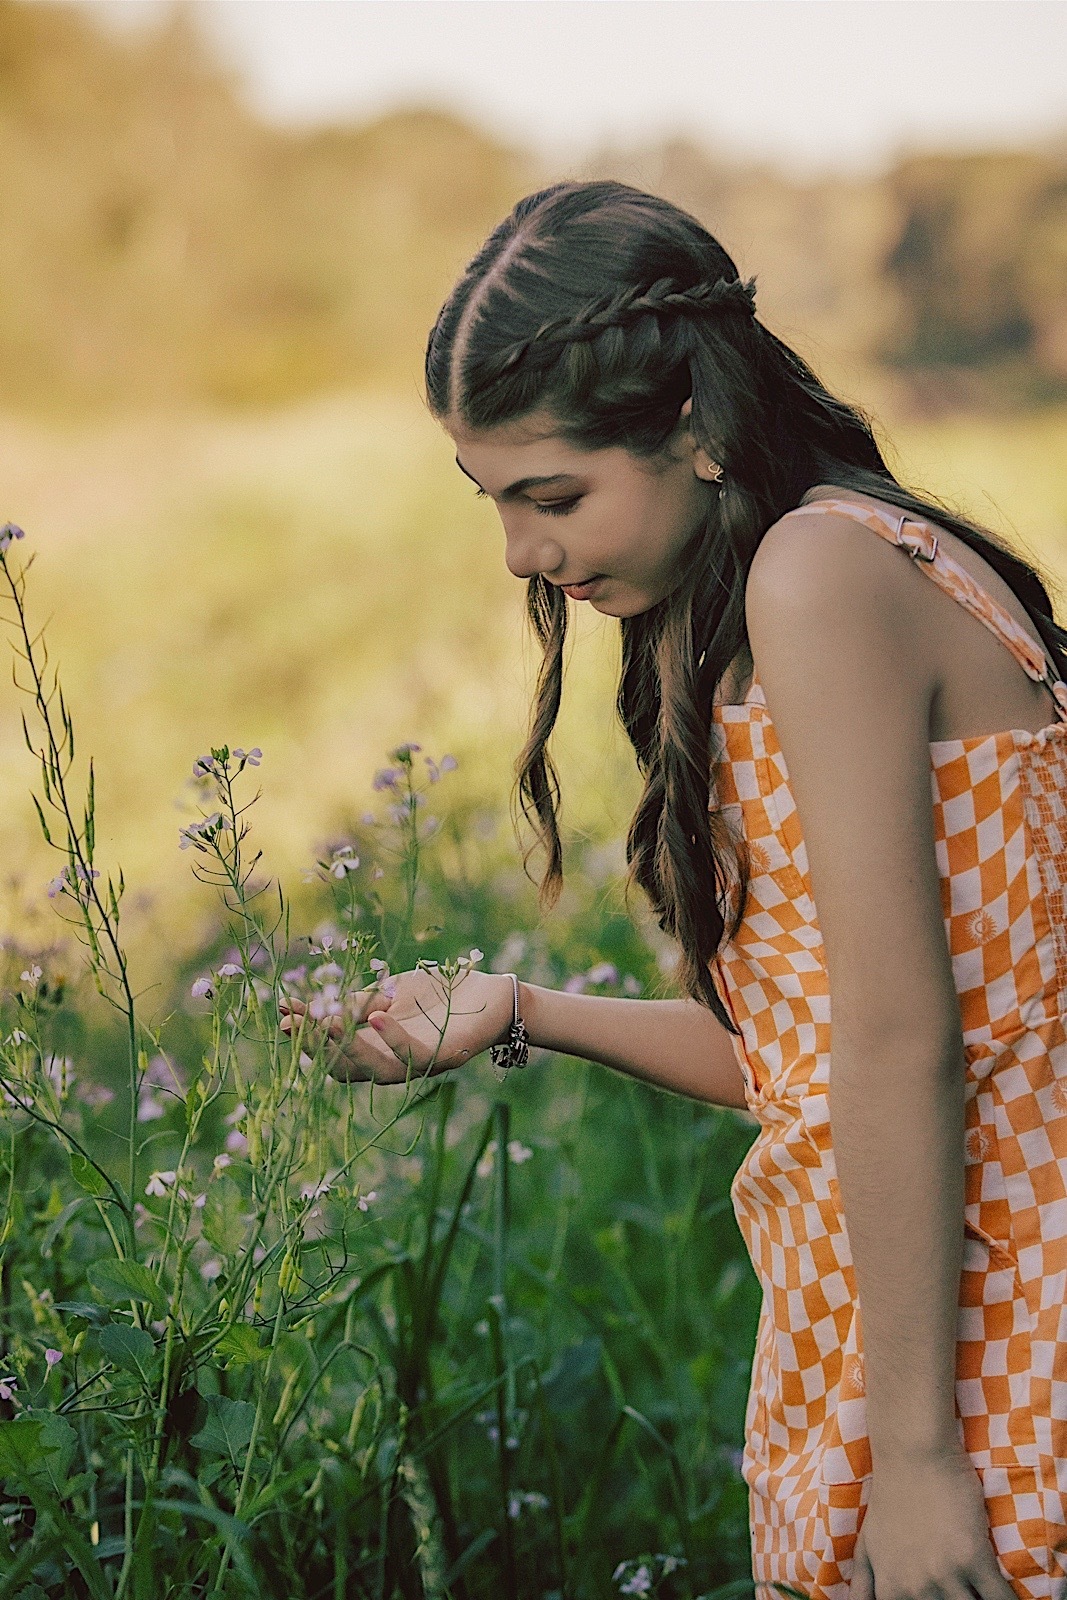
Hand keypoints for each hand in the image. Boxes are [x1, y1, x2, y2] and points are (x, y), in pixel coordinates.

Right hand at [279, 966, 515, 1084]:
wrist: (491, 993)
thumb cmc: (438, 995)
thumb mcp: (387, 995)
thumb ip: (352, 1006)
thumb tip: (299, 1013)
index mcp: (376, 1051)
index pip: (332, 1054)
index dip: (306, 1038)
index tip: (281, 1014)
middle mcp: (393, 1066)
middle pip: (346, 1068)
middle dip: (318, 1046)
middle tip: (295, 1023)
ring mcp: (418, 1066)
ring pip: (373, 1069)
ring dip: (348, 1047)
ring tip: (326, 1022)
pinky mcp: (444, 1058)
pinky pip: (411, 1055)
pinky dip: (391, 1037)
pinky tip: (373, 1016)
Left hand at [849, 1448, 1014, 1599]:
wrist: (912, 1454)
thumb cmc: (889, 1495)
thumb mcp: (866, 1544)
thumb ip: (863, 1584)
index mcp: (891, 1589)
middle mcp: (916, 1588)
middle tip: (961, 1594)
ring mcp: (945, 1574)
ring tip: (981, 1594)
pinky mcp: (974, 1557)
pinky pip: (1000, 1599)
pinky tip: (1010, 1599)